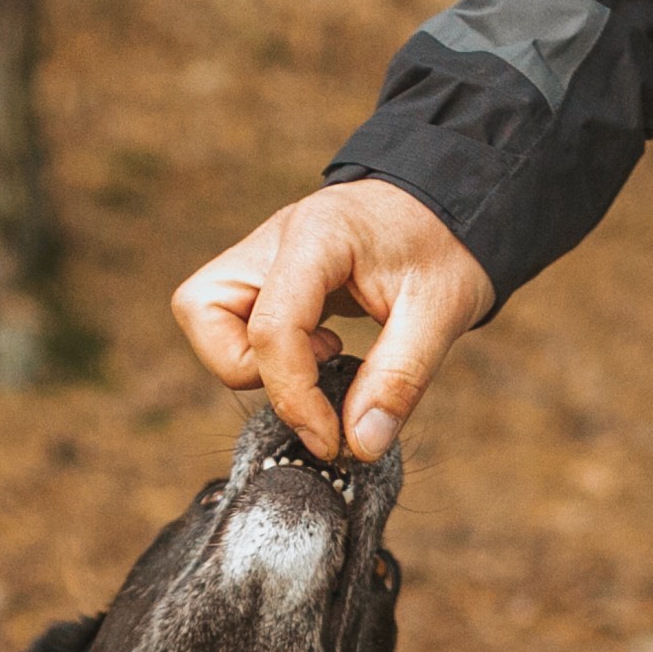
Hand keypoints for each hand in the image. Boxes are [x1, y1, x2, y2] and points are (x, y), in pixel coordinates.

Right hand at [172, 180, 491, 465]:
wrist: (449, 205)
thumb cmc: (445, 247)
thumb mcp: (442, 312)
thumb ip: (399, 379)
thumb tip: (359, 446)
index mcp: (319, 234)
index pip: (272, 326)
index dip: (294, 397)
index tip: (332, 441)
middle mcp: (273, 237)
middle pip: (203, 309)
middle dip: (249, 369)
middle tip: (318, 376)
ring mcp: (262, 252)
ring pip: (203, 313)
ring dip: (246, 359)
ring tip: (317, 360)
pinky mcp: (264, 272)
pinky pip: (228, 318)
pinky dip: (261, 350)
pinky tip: (317, 349)